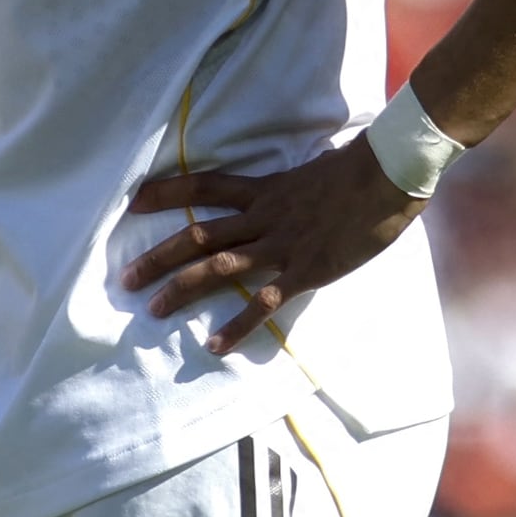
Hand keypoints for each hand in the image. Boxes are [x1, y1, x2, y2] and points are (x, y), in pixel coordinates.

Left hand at [121, 140, 427, 355]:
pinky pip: (263, 301)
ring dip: (182, 288)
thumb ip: (291, 188)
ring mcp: (281, 244)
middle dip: (158, 257)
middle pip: (198, 235)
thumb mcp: (313, 172)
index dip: (167, 193)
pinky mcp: (304, 270)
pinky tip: (215, 345)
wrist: (389, 176)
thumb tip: (289, 191)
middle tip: (126, 279)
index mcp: (264, 189)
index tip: (133, 202)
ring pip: (219, 267)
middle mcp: (263, 216)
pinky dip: (237, 325)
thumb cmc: (359, 171)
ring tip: (153, 309)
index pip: (204, 187)